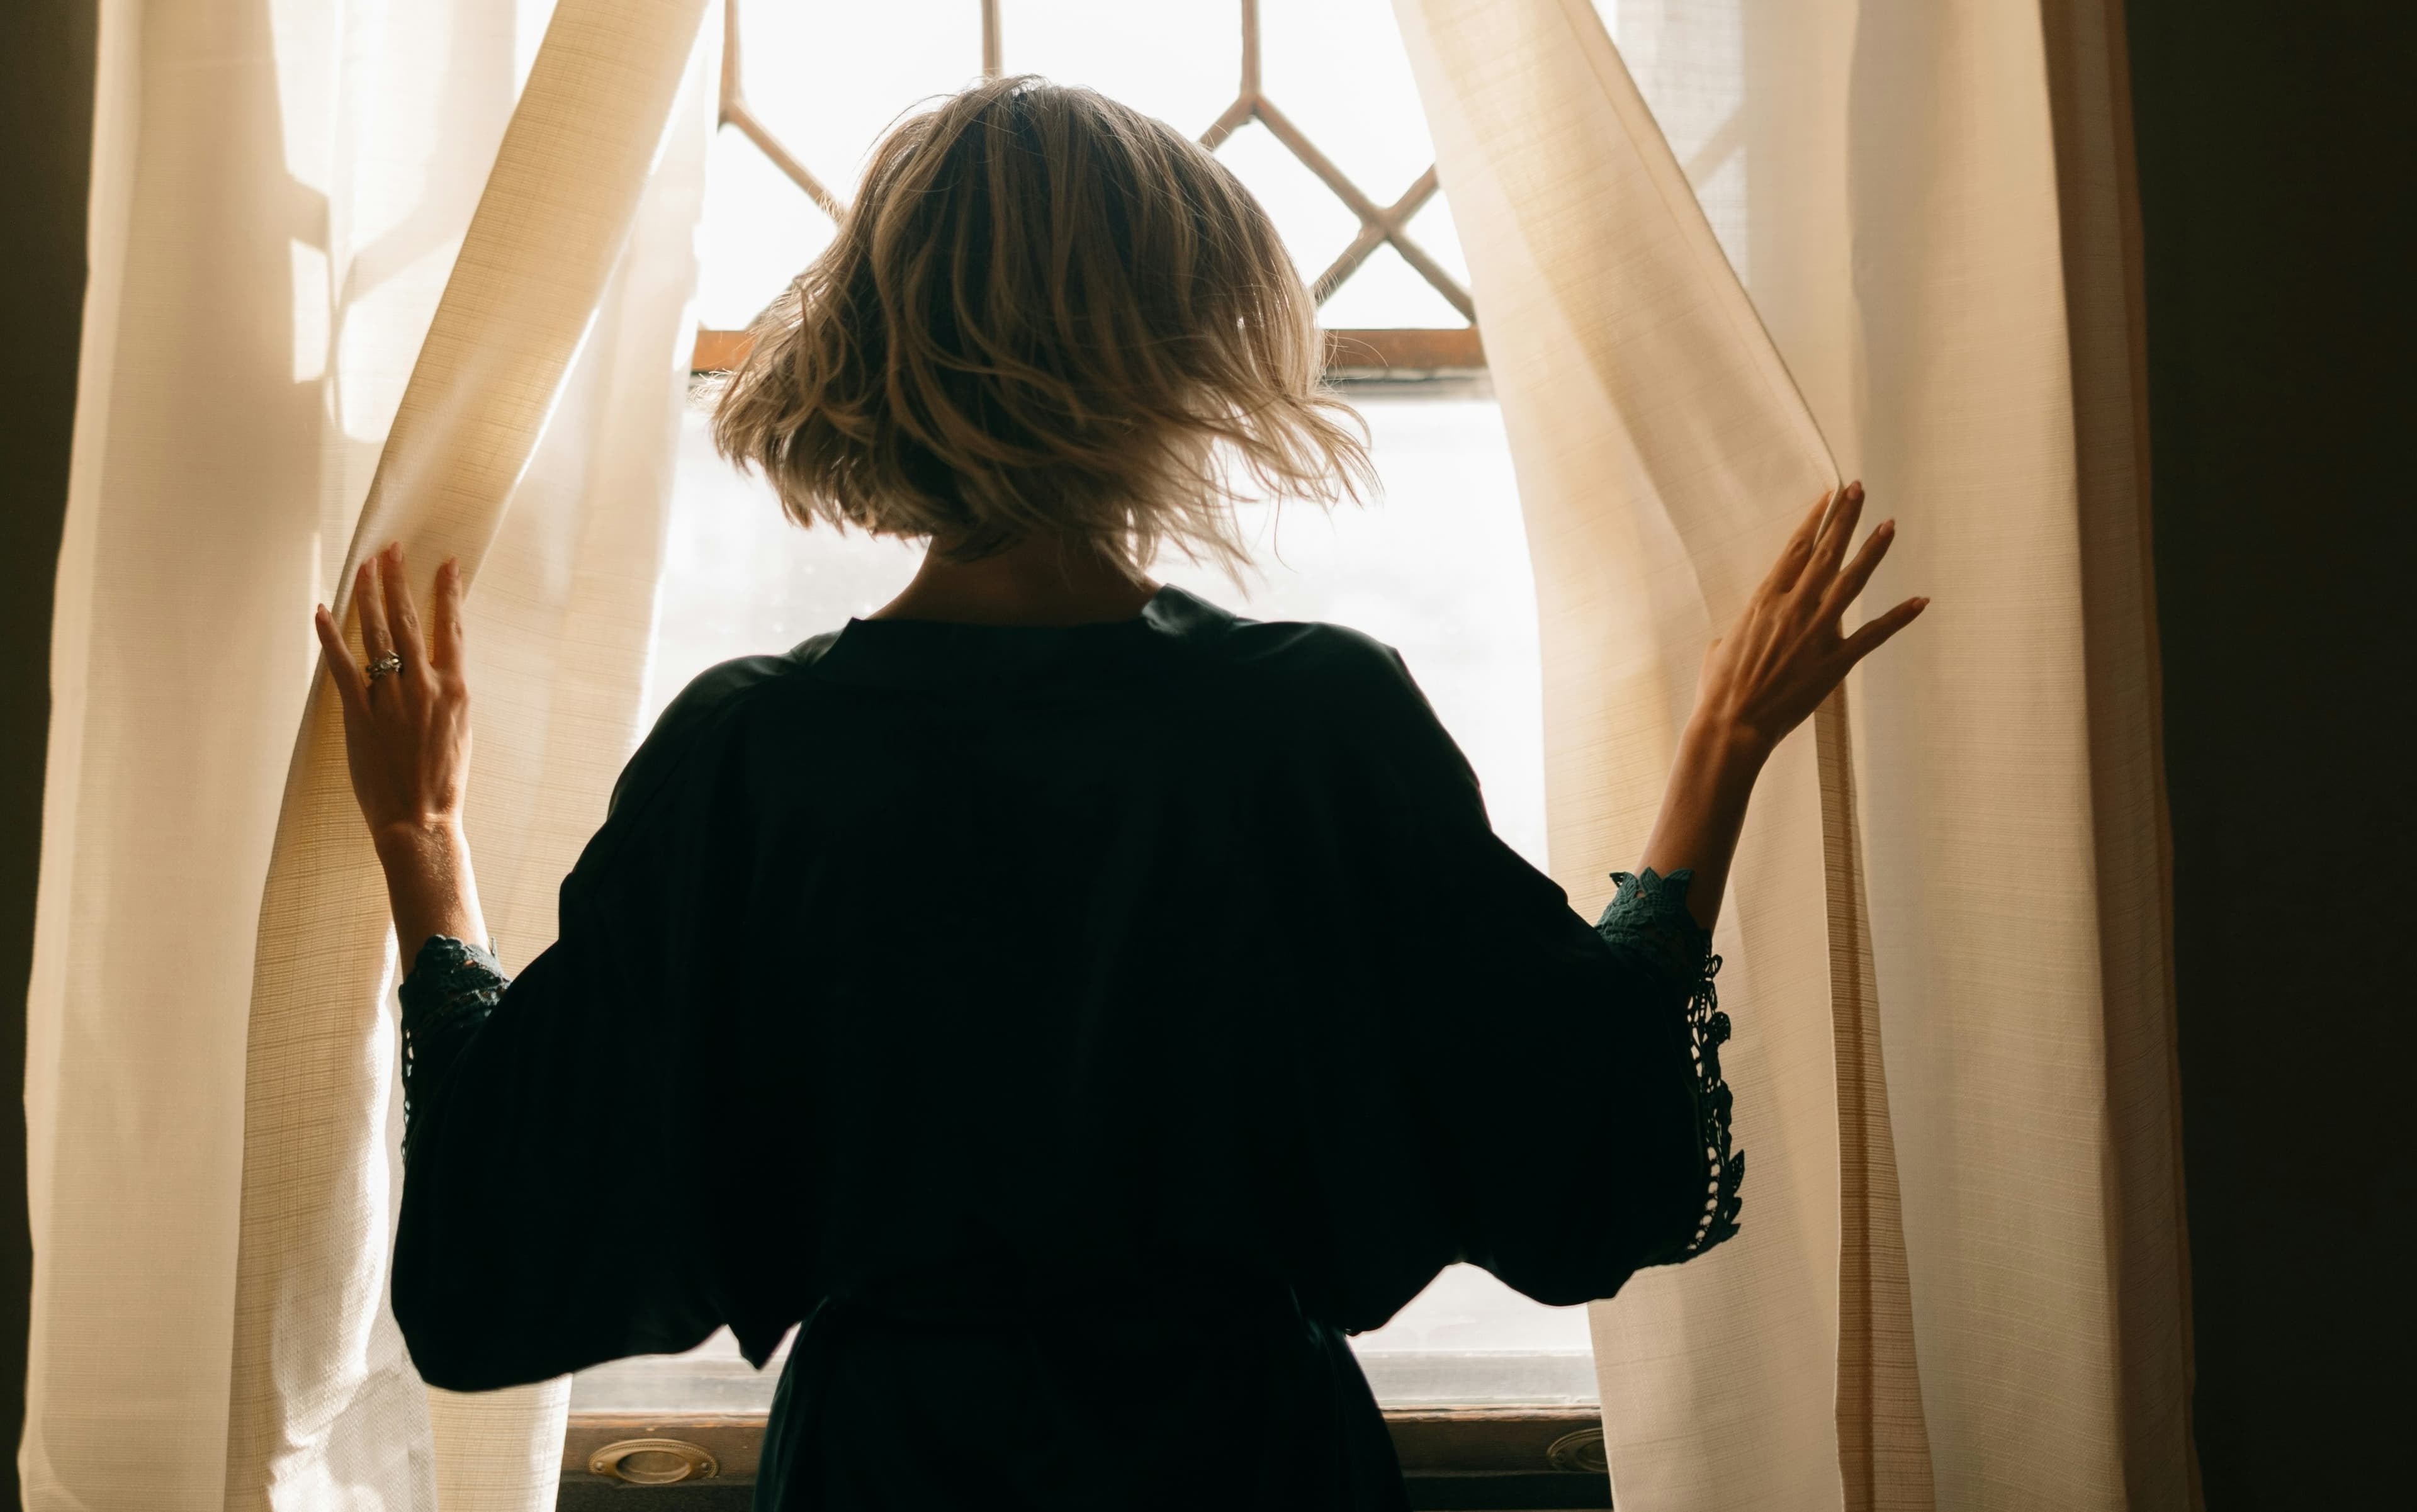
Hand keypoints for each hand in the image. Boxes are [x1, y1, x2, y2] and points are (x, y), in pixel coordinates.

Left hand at [312, 543, 472, 844]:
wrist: (420, 820)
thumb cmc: (443, 783)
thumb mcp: (460, 732)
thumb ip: (448, 696)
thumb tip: (438, 669)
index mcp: (455, 691)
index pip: (451, 628)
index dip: (447, 592)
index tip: (445, 564)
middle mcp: (424, 687)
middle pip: (408, 621)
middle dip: (399, 580)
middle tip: (391, 550)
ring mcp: (390, 699)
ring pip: (376, 635)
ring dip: (368, 597)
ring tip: (364, 567)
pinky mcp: (359, 714)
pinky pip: (342, 667)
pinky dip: (330, 636)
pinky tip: (322, 611)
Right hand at [1691, 481, 1928, 758]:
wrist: (1731, 724)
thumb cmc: (1718, 690)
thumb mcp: (1718, 650)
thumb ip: (1733, 633)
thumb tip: (1732, 636)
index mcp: (1763, 601)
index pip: (1795, 549)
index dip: (1814, 520)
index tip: (1828, 496)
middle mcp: (1793, 608)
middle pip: (1825, 553)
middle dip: (1844, 518)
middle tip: (1859, 489)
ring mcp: (1816, 633)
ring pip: (1851, 582)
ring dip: (1872, 551)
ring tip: (1889, 525)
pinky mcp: (1835, 661)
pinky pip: (1874, 635)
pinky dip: (1899, 617)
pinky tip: (1920, 601)